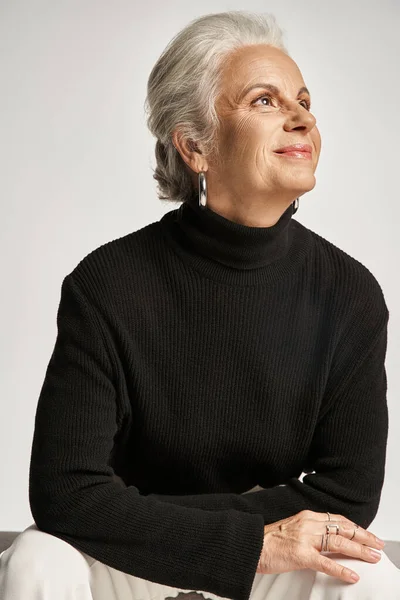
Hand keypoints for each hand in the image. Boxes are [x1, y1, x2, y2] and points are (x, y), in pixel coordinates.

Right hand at [256, 509, 384, 583]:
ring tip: (372, 557)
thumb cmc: (269, 540)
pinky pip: (326, 562)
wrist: (251, 545)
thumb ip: (311, 531)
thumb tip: (330, 540)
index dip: (355, 527)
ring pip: (339, 542)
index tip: (367, 534)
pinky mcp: (301, 554)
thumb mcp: (293, 529)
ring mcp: (305, 539)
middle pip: (342, 528)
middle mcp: (308, 524)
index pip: (338, 519)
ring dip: (359, 550)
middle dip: (363, 536)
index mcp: (307, 516)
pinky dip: (341, 569)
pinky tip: (351, 574)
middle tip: (378, 544)